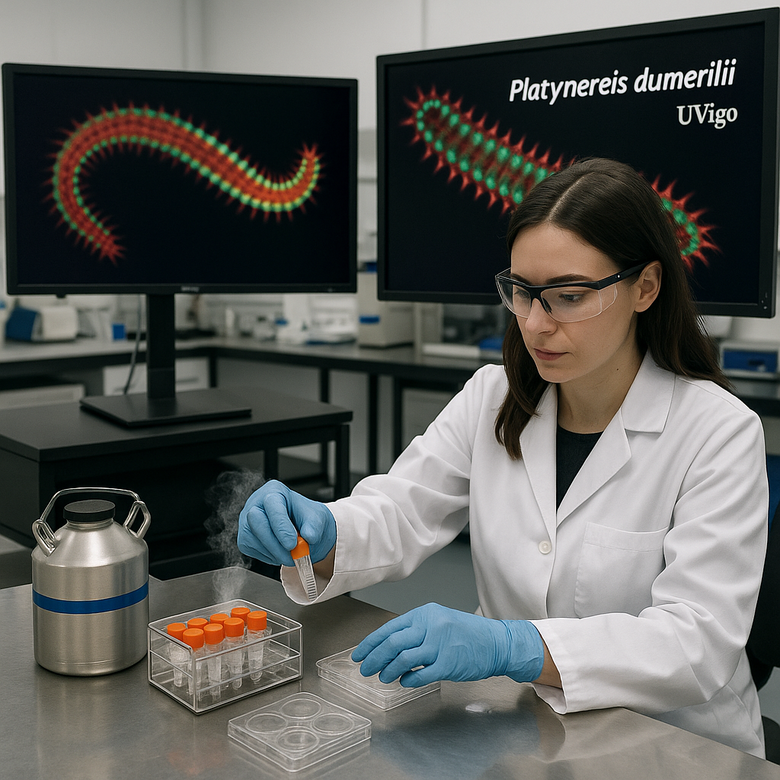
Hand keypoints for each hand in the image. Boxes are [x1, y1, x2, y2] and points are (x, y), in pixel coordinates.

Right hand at [236, 480, 335, 565]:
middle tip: (293, 555)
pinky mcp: (244, 538)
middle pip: (255, 520)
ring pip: (251, 538)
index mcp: (275, 491)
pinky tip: (281, 552)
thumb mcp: (319, 518)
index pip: (272, 504)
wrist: (304, 531)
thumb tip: (309, 536)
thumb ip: (315, 526)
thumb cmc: (308, 519)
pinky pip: (251, 549)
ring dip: (274, 553)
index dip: (281, 526)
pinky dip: (268, 556)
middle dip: (275, 543)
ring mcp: (247, 520)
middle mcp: (257, 503)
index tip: (293, 544)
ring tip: (292, 555)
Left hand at [351, 603, 544, 686]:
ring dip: (388, 670)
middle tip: (365, 669)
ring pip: (403, 659)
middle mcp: (431, 626)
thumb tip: (388, 646)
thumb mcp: (439, 622)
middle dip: (374, 658)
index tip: (359, 654)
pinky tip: (403, 682)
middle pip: (393, 643)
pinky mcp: (448, 664)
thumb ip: (416, 631)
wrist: (496, 642)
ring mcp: (440, 645)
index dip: (371, 643)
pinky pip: (421, 674)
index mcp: (425, 614)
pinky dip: (408, 679)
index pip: (390, 628)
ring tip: (383, 677)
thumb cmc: (467, 633)